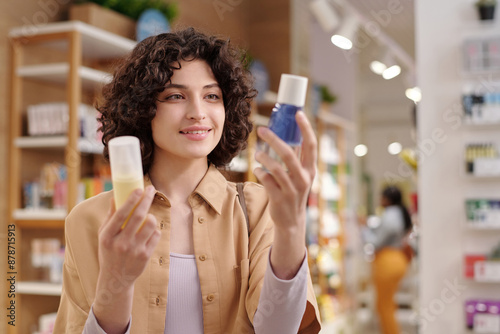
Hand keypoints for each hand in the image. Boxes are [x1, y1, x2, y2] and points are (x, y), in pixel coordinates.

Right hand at [94, 185, 159, 332]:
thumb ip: (110, 217)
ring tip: (148, 217)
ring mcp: (134, 250)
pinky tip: (148, 232)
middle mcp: (121, 243)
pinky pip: (156, 235)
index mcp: (107, 236)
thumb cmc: (109, 252)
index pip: (121, 214)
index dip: (131, 199)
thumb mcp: (104, 236)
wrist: (115, 279)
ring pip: (151, 224)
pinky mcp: (145, 256)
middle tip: (151, 189)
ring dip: (152, 216)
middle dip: (147, 199)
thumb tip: (115, 196)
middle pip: (138, 216)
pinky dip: (154, 230)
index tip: (139, 189)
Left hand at [254, 111, 316, 278]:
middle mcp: (304, 179)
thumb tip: (287, 136)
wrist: (291, 221)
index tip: (298, 113)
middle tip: (262, 129)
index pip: (311, 145)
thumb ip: (297, 158)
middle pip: (289, 154)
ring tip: (257, 153)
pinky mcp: (279, 198)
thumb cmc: (293, 192)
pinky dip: (260, 172)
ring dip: (263, 157)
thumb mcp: (300, 176)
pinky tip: (257, 170)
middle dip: (274, 140)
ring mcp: (292, 190)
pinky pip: (266, 180)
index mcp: (311, 169)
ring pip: (275, 168)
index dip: (306, 128)